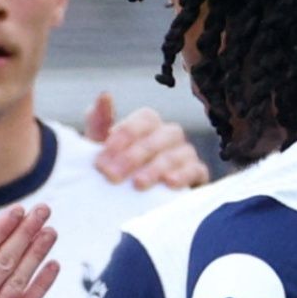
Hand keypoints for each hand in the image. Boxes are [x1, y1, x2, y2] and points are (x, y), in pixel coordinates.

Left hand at [86, 93, 210, 190]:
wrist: (127, 202)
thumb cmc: (115, 170)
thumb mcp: (101, 149)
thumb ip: (100, 123)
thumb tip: (104, 94)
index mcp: (149, 124)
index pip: (145, 118)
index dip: (124, 135)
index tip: (103, 157)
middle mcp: (169, 135)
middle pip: (161, 136)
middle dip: (135, 156)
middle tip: (112, 176)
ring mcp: (185, 154)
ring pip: (178, 153)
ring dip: (156, 168)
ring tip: (138, 184)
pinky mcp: (196, 175)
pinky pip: (196, 170)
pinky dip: (184, 175)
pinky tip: (169, 183)